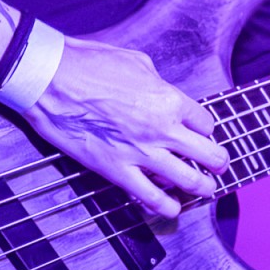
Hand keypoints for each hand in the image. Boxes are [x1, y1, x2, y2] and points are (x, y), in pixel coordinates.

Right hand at [27, 37, 228, 220]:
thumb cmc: (89, 64)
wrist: (51, 79)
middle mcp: (163, 129)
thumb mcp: (136, 61)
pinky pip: (151, 198)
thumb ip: (156, 82)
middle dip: (218, 163)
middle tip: (218, 166)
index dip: (205, 130)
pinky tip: (172, 207)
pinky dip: (167, 207)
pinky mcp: (116, 170)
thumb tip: (161, 90)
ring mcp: (141, 153)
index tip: (200, 134)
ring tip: (203, 189)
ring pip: (189, 181)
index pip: (206, 122)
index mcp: (170, 100)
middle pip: (210, 155)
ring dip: (202, 188)